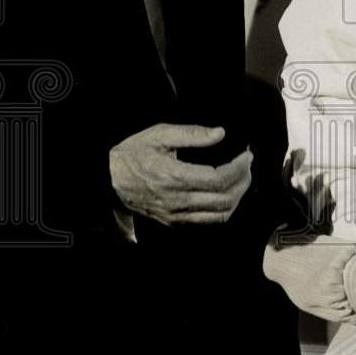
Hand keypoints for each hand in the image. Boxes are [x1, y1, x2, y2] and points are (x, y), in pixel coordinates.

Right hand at [109, 123, 252, 225]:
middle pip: (224, 199)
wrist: (107, 179)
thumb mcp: (160, 134)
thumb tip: (220, 133)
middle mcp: (177, 200)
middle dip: (243, 181)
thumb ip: (192, 133)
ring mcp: (176, 214)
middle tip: (248, 165)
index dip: (238, 168)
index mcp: (174, 177)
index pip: (219, 179)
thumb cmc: (133, 153)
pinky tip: (227, 193)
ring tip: (242, 178)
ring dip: (237, 197)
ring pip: (219, 214)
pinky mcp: (174, 221)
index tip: (246, 155)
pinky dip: (224, 209)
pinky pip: (207, 221)